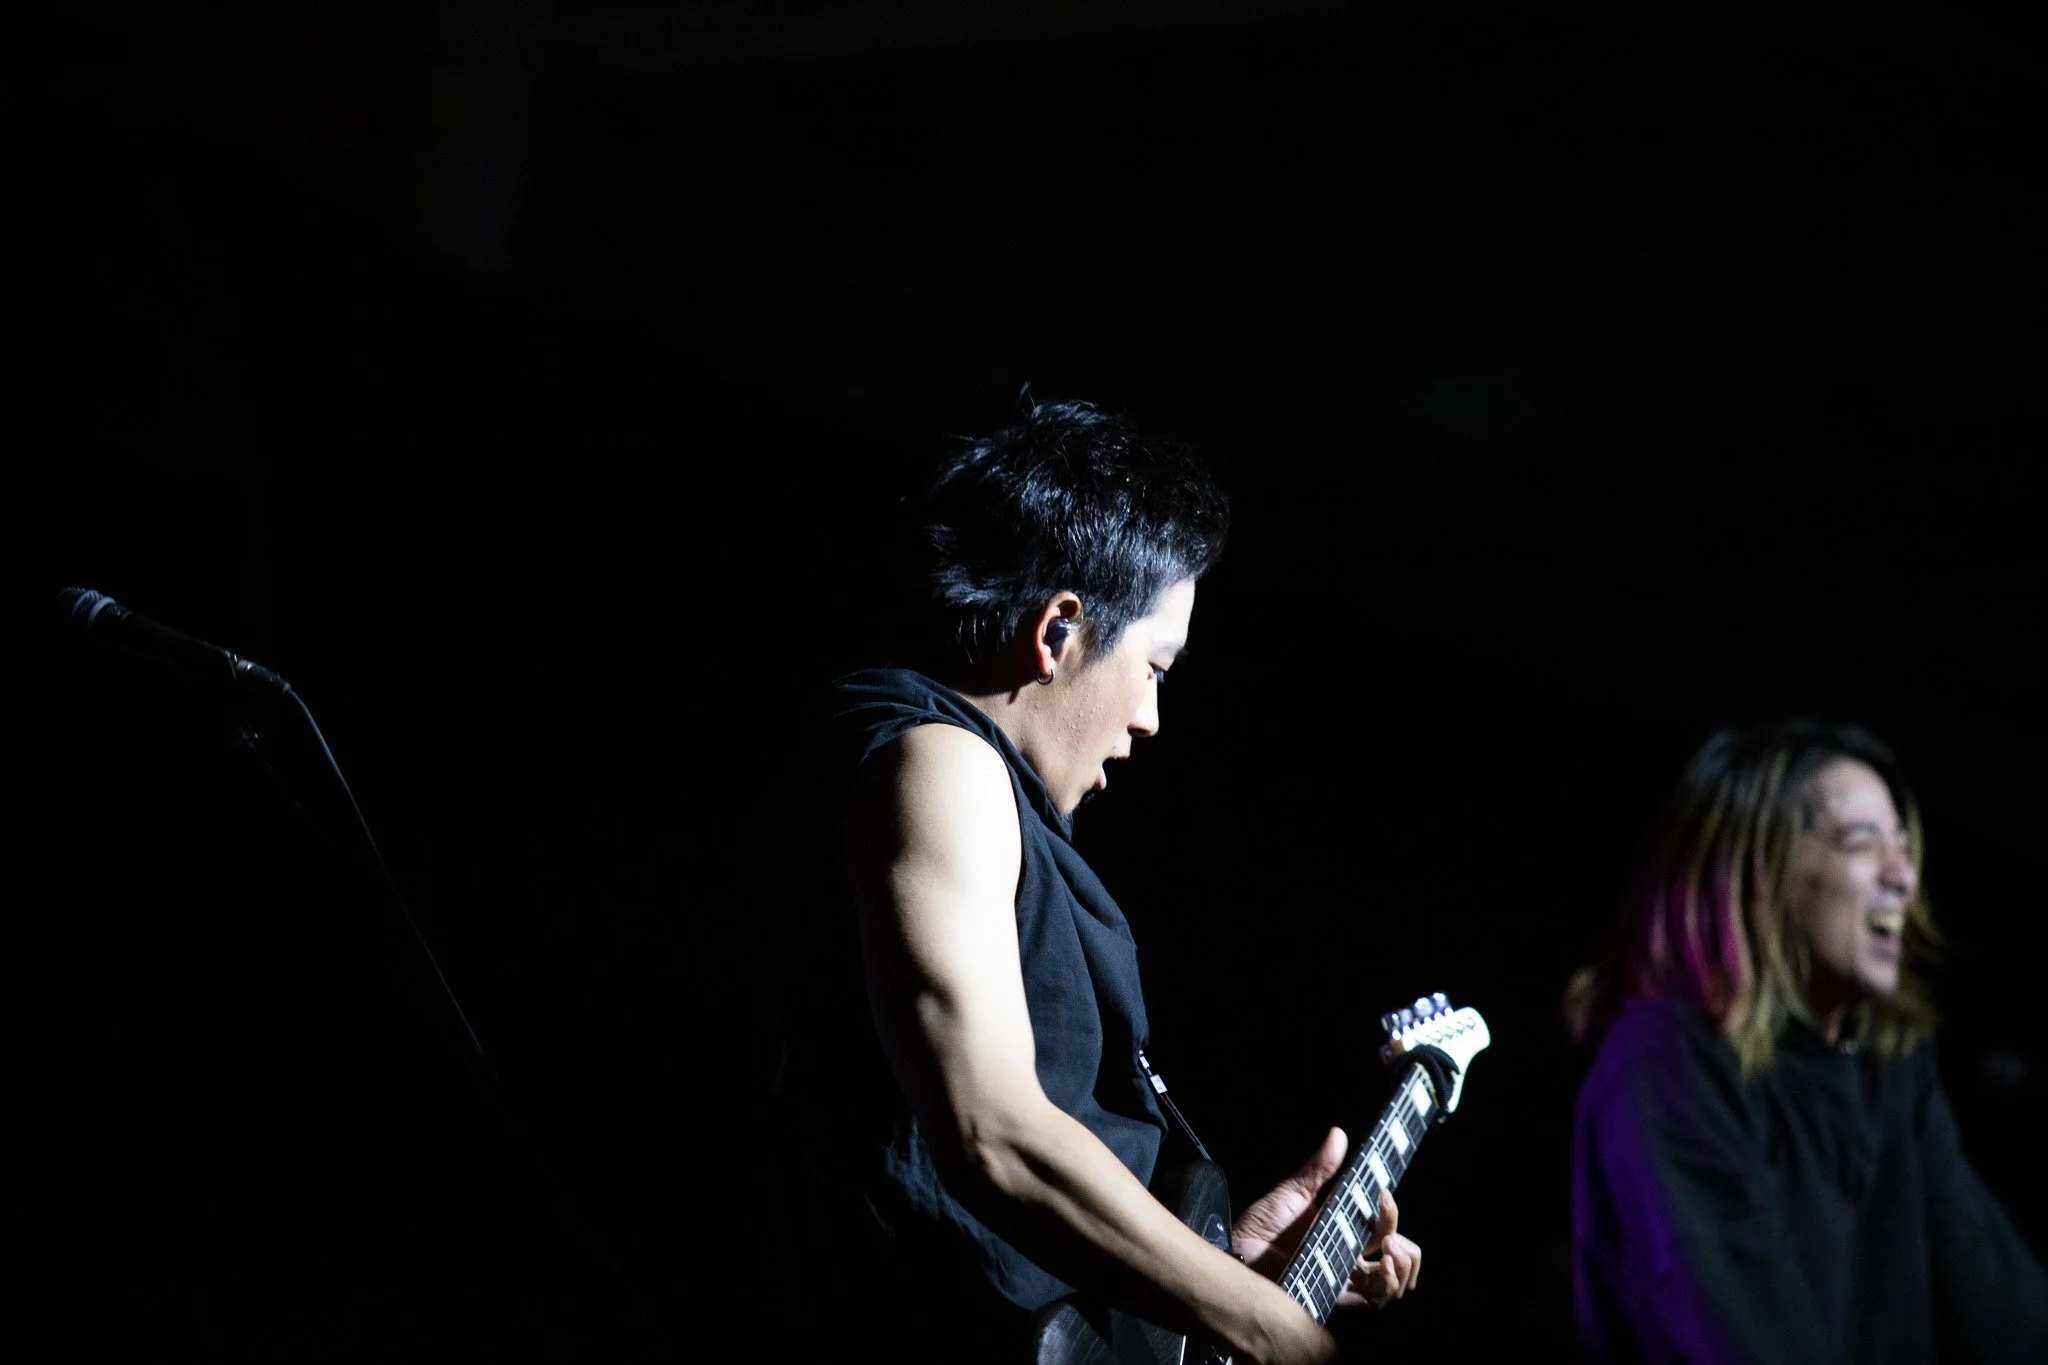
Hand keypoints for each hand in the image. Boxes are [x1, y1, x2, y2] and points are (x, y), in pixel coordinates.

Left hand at [1230, 1126, 1422, 1310]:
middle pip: (1398, 1262)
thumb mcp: (1294, 1192)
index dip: (1390, 1214)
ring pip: (1394, 1287)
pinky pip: (1372, 1303)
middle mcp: (1349, 1262)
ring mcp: (1344, 1283)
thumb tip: (1337, 1134)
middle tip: (1390, 1232)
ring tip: (1391, 1248)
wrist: (1235, 1251)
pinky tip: (1381, 1268)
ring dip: (1404, 1266)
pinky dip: (1386, 1285)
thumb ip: (1320, 1168)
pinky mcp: (1335, 1299)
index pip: (1383, 1230)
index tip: (1383, 1194)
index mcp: (1344, 1237)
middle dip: (1408, 1248)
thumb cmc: (1261, 1226)